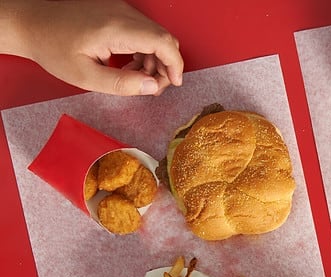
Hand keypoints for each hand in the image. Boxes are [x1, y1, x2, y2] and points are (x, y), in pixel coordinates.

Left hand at [16, 0, 182, 95]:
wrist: (30, 22)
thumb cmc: (52, 47)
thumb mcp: (86, 77)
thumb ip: (122, 85)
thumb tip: (153, 87)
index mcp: (117, 29)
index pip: (164, 43)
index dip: (176, 65)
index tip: (174, 83)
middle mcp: (123, 14)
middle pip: (164, 38)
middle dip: (166, 65)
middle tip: (153, 86)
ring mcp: (120, 9)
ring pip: (155, 34)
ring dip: (155, 59)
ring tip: (137, 78)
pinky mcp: (116, 10)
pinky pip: (142, 30)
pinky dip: (144, 49)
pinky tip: (130, 64)